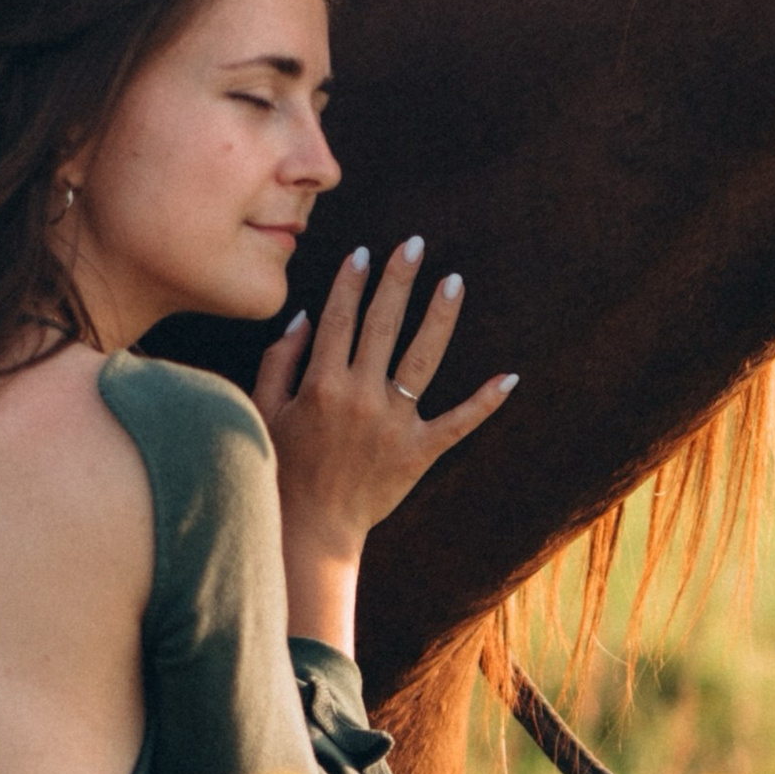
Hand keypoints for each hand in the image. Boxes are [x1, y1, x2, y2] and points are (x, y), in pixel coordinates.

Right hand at [254, 237, 517, 652]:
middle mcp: (359, 397)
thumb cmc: (281, 467)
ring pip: (422, 359)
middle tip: (414, 244)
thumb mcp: (264, 409)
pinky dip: (485, 401)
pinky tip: (510, 377)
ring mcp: (393, 424)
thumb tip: (307, 315)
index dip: (352, 281)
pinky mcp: (419, 452)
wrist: (309, 529)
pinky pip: (458, 422)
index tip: (364, 252)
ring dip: (439, 317)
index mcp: (320, 384)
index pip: (339, 318)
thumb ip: (281, 359)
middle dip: (398, 280)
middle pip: (382, 325)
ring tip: (453, 281)